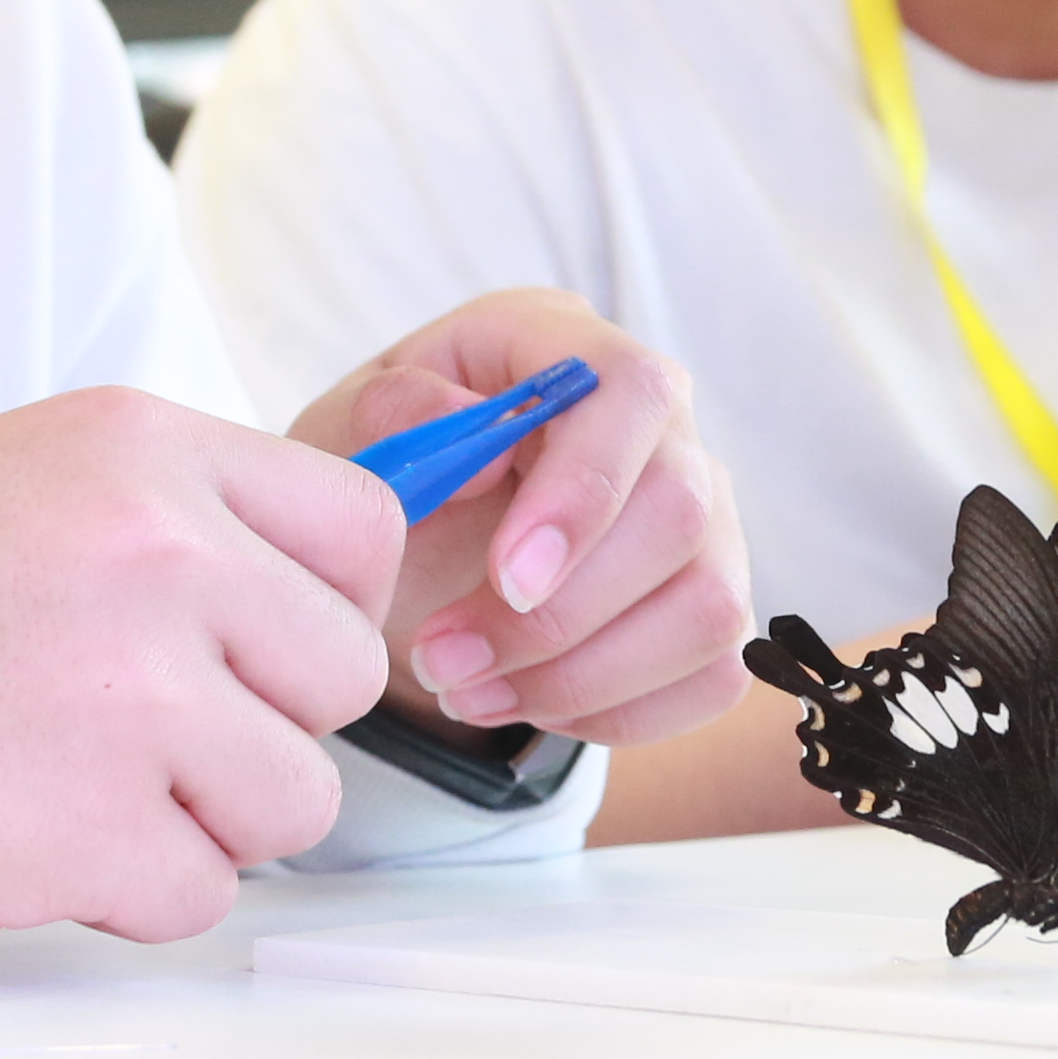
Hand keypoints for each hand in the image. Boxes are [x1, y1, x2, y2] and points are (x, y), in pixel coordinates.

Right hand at [0, 386, 400, 942]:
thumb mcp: (34, 471)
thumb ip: (178, 513)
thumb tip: (301, 581)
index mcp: (148, 454)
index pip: (360, 529)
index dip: (328, 603)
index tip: (270, 642)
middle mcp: (163, 559)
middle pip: (345, 673)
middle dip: (269, 715)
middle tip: (162, 724)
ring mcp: (138, 701)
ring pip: (298, 799)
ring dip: (214, 813)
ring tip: (97, 782)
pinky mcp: (97, 833)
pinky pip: (207, 892)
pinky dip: (139, 888)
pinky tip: (49, 835)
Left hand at [294, 294, 751, 754]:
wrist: (405, 559)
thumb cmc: (381, 479)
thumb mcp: (343, 438)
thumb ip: (393, 419)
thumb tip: (479, 454)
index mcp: (563, 346)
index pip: (631, 393)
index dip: (585, 490)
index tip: (505, 581)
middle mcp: (658, 422)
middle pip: (680, 511)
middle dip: (558, 615)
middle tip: (442, 660)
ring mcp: (702, 515)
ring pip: (707, 607)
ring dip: (579, 676)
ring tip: (467, 690)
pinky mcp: (711, 601)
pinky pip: (714, 675)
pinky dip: (614, 713)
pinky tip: (525, 700)